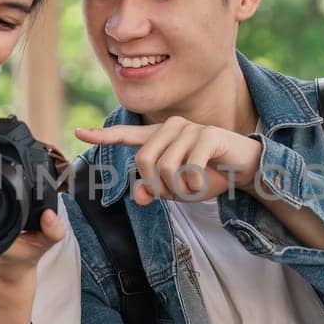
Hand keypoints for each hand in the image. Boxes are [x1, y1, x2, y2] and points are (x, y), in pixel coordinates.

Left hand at [75, 117, 262, 205]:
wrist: (244, 169)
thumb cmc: (209, 176)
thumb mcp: (179, 189)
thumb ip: (156, 191)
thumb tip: (138, 196)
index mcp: (160, 138)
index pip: (127, 135)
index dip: (103, 136)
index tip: (79, 132)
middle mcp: (171, 127)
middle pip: (144, 161)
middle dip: (159, 185)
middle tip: (178, 191)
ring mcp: (189, 128)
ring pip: (166, 168)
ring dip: (180, 188)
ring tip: (195, 186)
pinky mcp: (207, 134)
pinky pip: (189, 168)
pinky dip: (195, 185)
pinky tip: (206, 182)